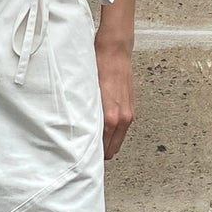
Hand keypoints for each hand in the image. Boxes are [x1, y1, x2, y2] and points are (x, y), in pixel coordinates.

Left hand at [95, 33, 134, 160]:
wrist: (115, 52)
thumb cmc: (100, 68)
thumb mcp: (88, 95)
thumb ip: (87, 116)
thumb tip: (81, 132)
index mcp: (112, 118)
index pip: (104, 148)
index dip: (94, 155)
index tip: (84, 159)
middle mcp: (123, 118)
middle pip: (113, 148)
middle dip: (101, 152)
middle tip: (86, 153)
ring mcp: (129, 113)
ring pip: (118, 139)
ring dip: (108, 141)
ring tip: (93, 140)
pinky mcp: (131, 107)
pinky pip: (122, 127)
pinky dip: (114, 131)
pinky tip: (103, 127)